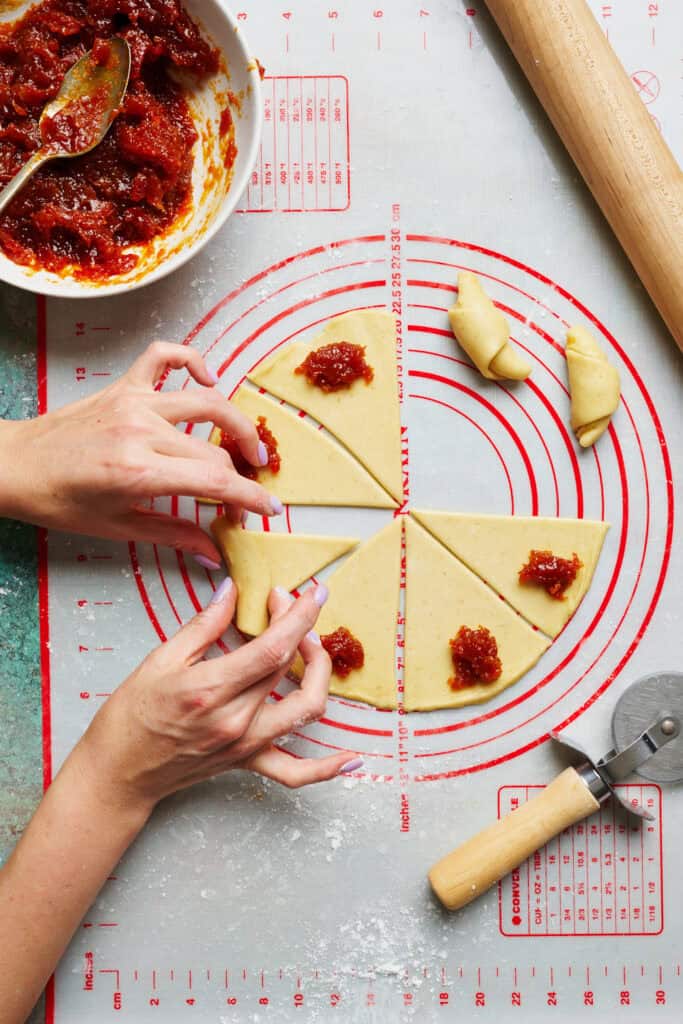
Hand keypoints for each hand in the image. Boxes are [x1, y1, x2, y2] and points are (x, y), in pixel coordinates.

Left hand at [0, 342, 282, 564]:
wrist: (14, 466)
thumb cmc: (58, 501)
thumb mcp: (117, 527)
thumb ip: (173, 536)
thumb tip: (213, 553)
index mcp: (138, 472)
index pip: (215, 481)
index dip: (249, 498)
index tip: (268, 510)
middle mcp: (140, 431)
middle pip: (215, 450)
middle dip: (241, 476)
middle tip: (247, 494)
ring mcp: (134, 403)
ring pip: (206, 403)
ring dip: (237, 424)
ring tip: (247, 447)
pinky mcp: (124, 387)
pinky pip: (166, 358)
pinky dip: (193, 362)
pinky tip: (208, 380)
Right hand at [78, 580, 361, 808]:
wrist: (117, 772)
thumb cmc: (131, 716)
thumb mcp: (160, 659)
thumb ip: (203, 624)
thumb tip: (231, 590)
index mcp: (211, 689)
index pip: (274, 648)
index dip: (299, 617)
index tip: (312, 593)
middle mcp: (235, 720)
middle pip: (291, 669)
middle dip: (301, 628)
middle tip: (289, 606)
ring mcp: (245, 744)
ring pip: (306, 710)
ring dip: (319, 674)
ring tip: (310, 647)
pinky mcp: (246, 762)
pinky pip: (296, 773)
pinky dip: (326, 768)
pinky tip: (350, 758)